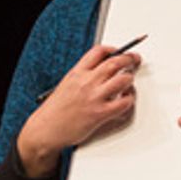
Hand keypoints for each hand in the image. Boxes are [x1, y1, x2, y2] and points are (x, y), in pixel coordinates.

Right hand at [17, 44, 142, 177]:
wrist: (45, 130)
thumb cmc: (55, 110)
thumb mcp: (66, 84)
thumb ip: (83, 75)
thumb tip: (103, 69)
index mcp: (77, 73)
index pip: (99, 51)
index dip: (114, 49)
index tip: (120, 51)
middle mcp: (86, 82)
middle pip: (115, 62)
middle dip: (129, 59)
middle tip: (135, 60)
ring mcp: (94, 97)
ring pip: (123, 79)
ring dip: (130, 79)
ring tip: (129, 82)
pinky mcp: (100, 113)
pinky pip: (124, 102)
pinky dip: (129, 99)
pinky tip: (126, 100)